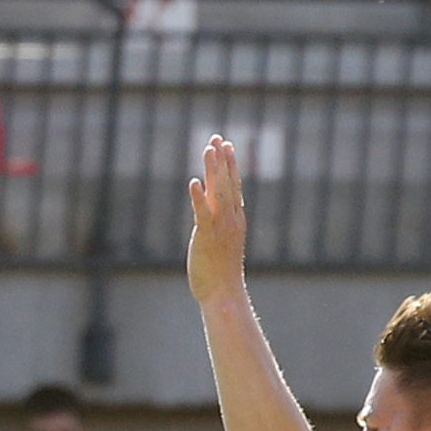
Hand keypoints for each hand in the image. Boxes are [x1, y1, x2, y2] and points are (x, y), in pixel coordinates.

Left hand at [187, 136, 249, 301]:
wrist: (224, 292)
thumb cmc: (221, 270)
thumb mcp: (222, 241)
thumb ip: (218, 223)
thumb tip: (211, 210)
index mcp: (236, 219)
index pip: (234, 185)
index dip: (230, 164)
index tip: (227, 145)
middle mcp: (231, 219)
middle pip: (227, 183)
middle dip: (222, 160)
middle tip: (217, 138)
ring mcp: (221, 227)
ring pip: (218, 192)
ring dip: (213, 170)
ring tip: (209, 149)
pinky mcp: (207, 236)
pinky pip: (202, 213)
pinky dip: (198, 197)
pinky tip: (194, 182)